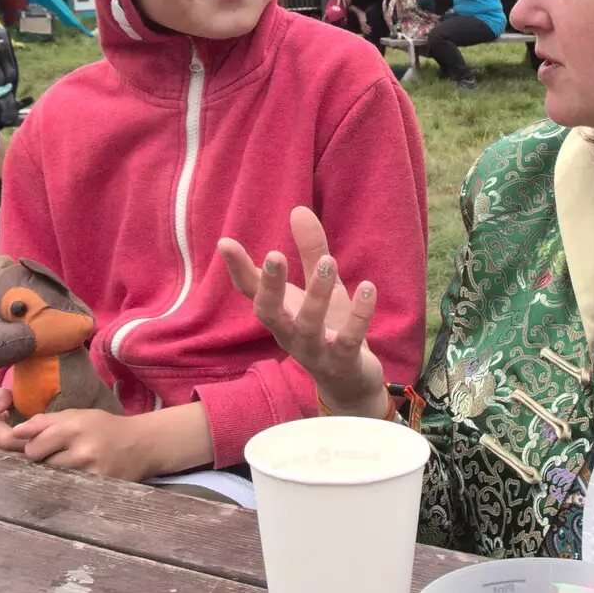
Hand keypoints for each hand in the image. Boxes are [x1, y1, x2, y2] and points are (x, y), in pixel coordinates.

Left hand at [11, 409, 153, 480]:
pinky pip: (71, 490)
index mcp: (74, 427)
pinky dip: (71, 486)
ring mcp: (92, 473)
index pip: (34, 446)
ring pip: (55, 479)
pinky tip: (79, 479)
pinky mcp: (99, 488)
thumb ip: (44, 422)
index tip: (42, 447)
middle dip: (44, 462)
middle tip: (58, 457)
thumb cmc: (104, 428)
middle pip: (42, 465)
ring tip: (71, 466)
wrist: (142, 444)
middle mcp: (82, 451)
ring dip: (57, 475)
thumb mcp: (77, 416)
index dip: (33, 447)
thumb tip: (15, 433)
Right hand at [217, 206, 386, 416]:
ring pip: (308, 326)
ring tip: (328, 261)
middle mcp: (289, 334)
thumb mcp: (321, 287)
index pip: (251, 291)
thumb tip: (298, 210)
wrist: (350, 382)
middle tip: (274, 255)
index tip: (225, 242)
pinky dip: (358, 315)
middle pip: (270, 313)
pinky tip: (368, 288)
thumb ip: (310, 252)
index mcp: (280, 314)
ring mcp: (314, 351)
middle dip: (271, 286)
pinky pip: (348, 340)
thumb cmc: (329, 329)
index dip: (238, 269)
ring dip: (316, 295)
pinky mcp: (342, 362)